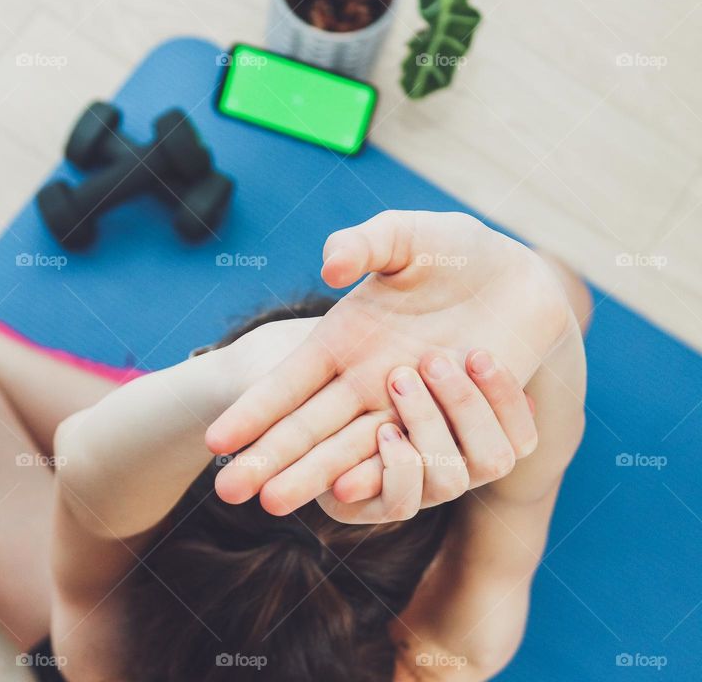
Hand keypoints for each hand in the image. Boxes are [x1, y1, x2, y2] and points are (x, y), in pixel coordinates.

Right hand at [207, 211, 570, 513]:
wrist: (520, 280)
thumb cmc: (457, 251)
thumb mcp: (408, 235)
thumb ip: (365, 244)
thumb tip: (330, 269)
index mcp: (343, 342)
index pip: (288, 384)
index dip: (253, 410)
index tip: (216, 438)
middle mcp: (367, 383)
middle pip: (308, 429)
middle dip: (268, 459)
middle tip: (229, 492)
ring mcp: (408, 407)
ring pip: (354, 451)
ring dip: (315, 475)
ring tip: (275, 501)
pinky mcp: (454, 422)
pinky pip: (420, 453)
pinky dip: (384, 471)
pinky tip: (348, 490)